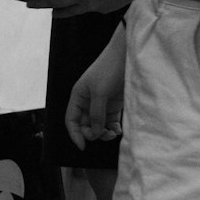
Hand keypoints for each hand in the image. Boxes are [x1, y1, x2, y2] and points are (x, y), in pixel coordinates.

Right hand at [64, 31, 126, 148]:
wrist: (128, 53)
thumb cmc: (110, 67)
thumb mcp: (100, 92)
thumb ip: (96, 115)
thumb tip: (94, 133)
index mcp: (78, 97)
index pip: (72, 121)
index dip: (75, 134)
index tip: (83, 146)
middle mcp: (88, 102)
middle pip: (85, 126)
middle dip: (93, 134)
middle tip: (103, 135)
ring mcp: (101, 103)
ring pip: (98, 126)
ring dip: (104, 133)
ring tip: (113, 134)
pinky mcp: (113, 104)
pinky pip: (110, 122)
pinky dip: (113, 128)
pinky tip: (118, 131)